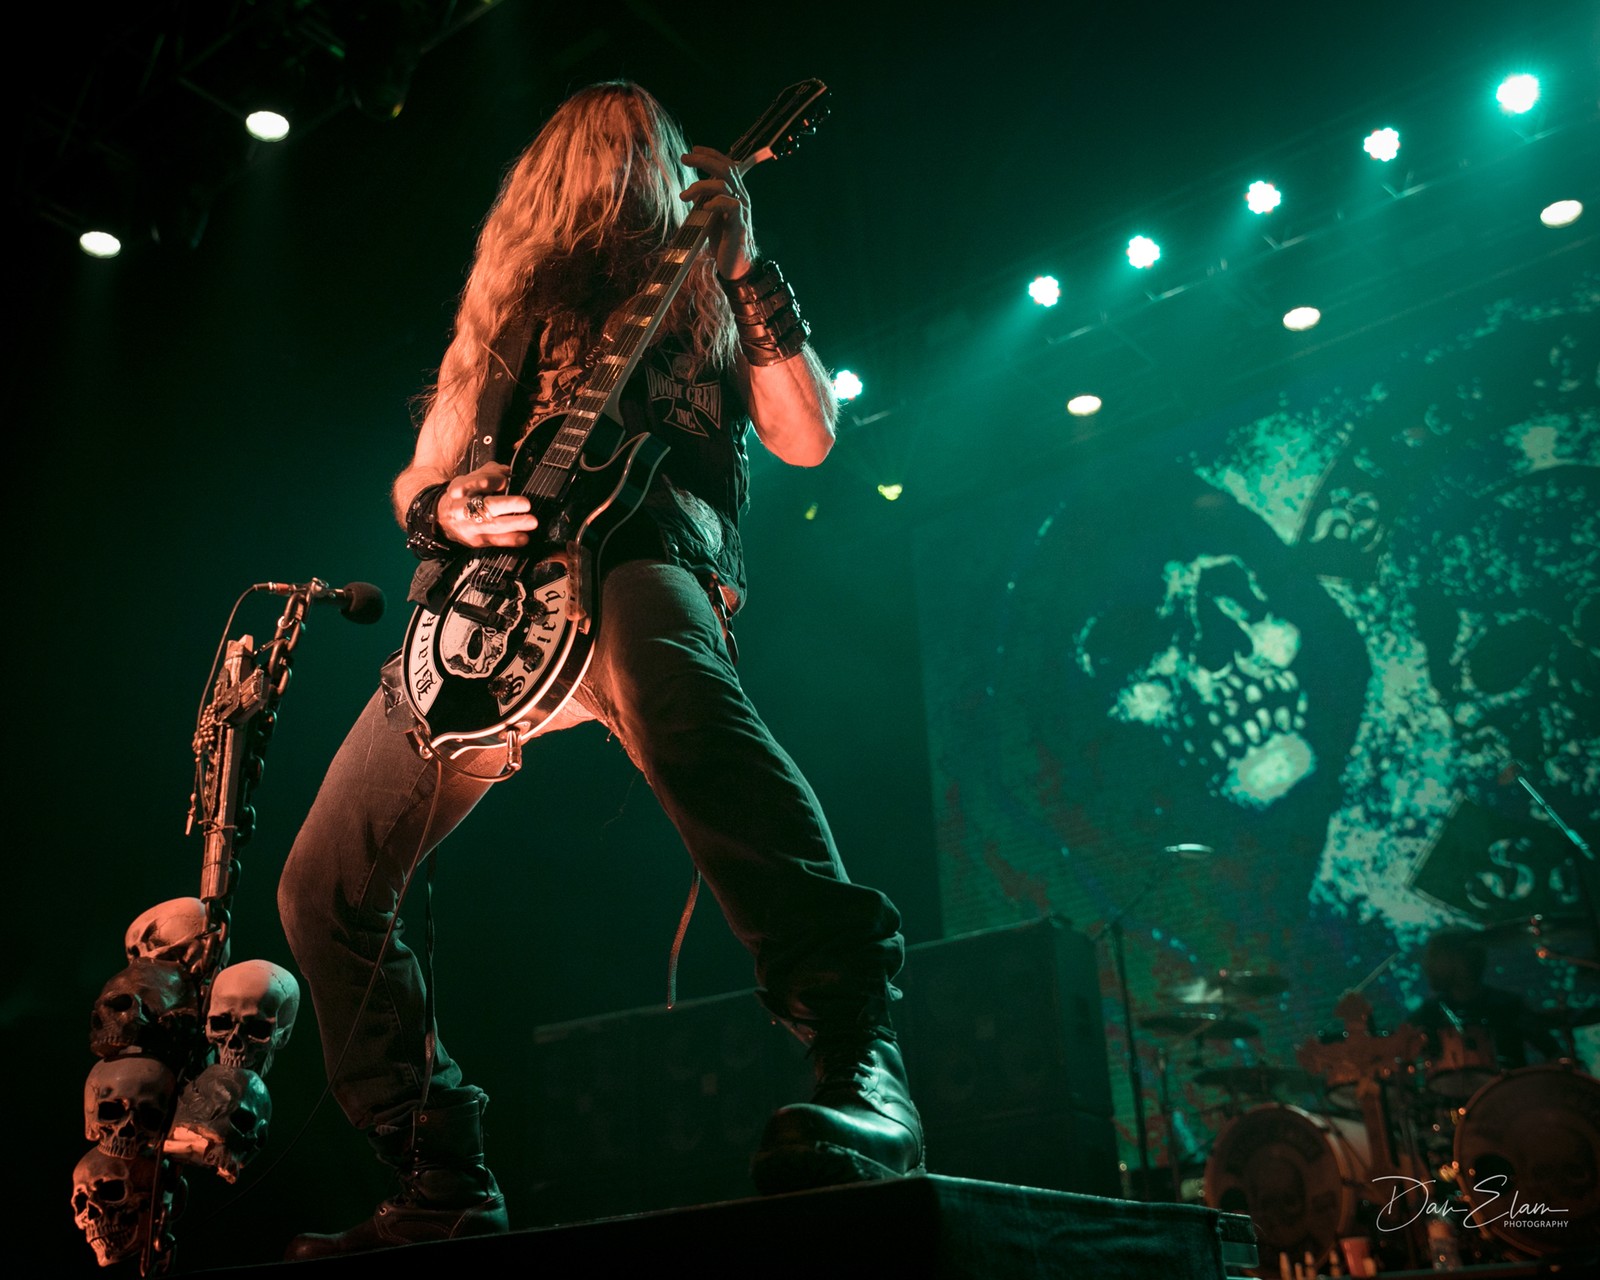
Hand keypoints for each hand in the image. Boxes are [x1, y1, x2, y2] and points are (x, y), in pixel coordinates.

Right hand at [435, 462, 538, 546]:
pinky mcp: (476, 540)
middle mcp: (464, 508)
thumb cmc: (462, 496)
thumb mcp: (471, 479)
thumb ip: (490, 472)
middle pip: (486, 505)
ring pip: (493, 525)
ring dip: (514, 523)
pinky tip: (523, 537)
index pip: (476, 482)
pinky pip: (495, 541)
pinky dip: (511, 539)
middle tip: (525, 503)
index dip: (491, 480)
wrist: (441, 517)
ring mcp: (470, 526)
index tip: (505, 479)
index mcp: (461, 488)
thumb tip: (507, 472)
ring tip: (531, 521)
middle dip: (507, 504)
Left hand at [681, 146, 754, 280]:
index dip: (711, 154)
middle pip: (725, 168)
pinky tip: (703, 208)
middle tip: (684, 158)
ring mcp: (741, 209)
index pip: (727, 165)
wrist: (736, 265)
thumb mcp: (710, 216)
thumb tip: (691, 191)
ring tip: (684, 196)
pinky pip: (729, 204)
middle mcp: (741, 197)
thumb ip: (704, 201)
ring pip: (723, 184)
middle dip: (703, 160)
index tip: (693, 149)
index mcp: (735, 192)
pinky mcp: (738, 223)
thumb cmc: (723, 240)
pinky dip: (714, 203)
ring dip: (699, 186)